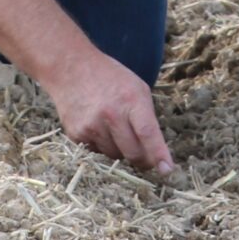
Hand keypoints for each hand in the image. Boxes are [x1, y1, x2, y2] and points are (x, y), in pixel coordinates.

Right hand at [46, 51, 174, 172]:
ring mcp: (91, 126)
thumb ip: (147, 116)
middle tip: (145, 158)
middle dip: (142, 160)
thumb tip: (154, 149)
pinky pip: (96, 153)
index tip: (167, 170)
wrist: (71, 69)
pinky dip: (102, 147)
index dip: (158, 154)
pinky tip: (99, 129)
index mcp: (131, 100)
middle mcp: (111, 115)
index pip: (147, 133)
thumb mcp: (137, 88)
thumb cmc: (111, 78)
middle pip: (132, 153)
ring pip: (115, 156)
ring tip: (114, 129)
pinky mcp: (76, 135)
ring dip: (120, 151)